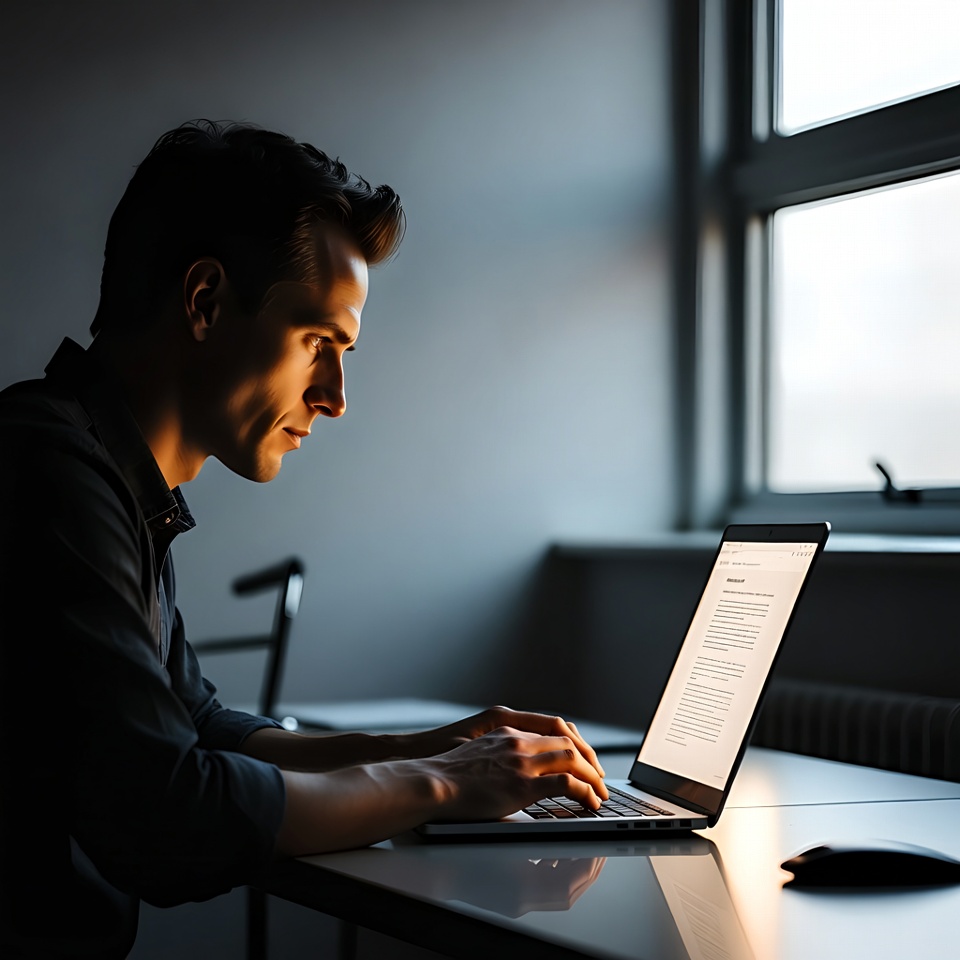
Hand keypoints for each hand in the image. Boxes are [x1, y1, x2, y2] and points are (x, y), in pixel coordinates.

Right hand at [424, 724, 608, 821]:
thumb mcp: (476, 751)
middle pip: (568, 740)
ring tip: (600, 792)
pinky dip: (584, 791)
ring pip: (572, 758)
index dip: (575, 742)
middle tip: (599, 777)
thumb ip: (498, 752)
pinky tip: (590, 802)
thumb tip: (511, 769)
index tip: (584, 757)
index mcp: (507, 730)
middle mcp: (517, 740)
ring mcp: (521, 761)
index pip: (553, 728)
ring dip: (592, 776)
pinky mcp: (522, 785)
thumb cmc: (446, 773)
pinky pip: (566, 783)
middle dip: (589, 759)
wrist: (431, 781)